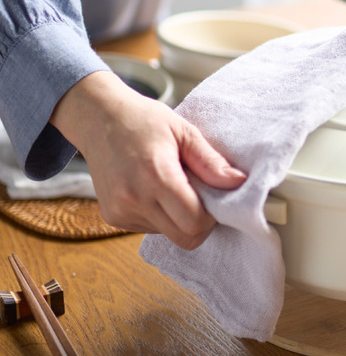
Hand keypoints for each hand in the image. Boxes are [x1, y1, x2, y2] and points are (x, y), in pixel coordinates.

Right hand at [50, 71, 246, 248]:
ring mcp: (120, 211)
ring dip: (179, 219)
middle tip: (199, 196)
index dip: (211, 215)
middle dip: (200, 223)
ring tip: (172, 185)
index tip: (212, 195)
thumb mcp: (183, 131)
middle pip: (185, 237)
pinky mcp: (113, 218)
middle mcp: (134, 199)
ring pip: (169, 235)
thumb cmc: (143, 120)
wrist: (97, 117)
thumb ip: (210, 161)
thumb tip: (238, 182)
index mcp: (155, 175)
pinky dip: (161, 217)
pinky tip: (154, 191)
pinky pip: (151, 229)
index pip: (195, 222)